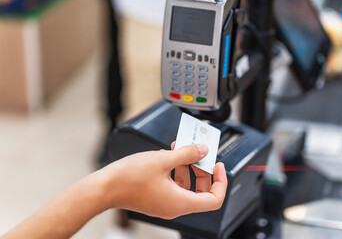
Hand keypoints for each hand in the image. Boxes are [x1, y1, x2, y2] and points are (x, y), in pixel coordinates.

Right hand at [98, 143, 227, 219]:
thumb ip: (187, 154)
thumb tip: (202, 151)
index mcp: (181, 202)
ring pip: (185, 185)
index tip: (218, 166)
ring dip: (186, 166)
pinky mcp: (156, 197)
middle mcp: (174, 206)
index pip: (214, 199)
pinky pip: (173, 185)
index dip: (221, 181)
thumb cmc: (129, 178)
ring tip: (179, 149)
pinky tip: (167, 156)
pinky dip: (174, 170)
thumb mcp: (163, 160)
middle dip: (201, 170)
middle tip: (198, 153)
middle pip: (201, 191)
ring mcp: (164, 203)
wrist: (105, 187)